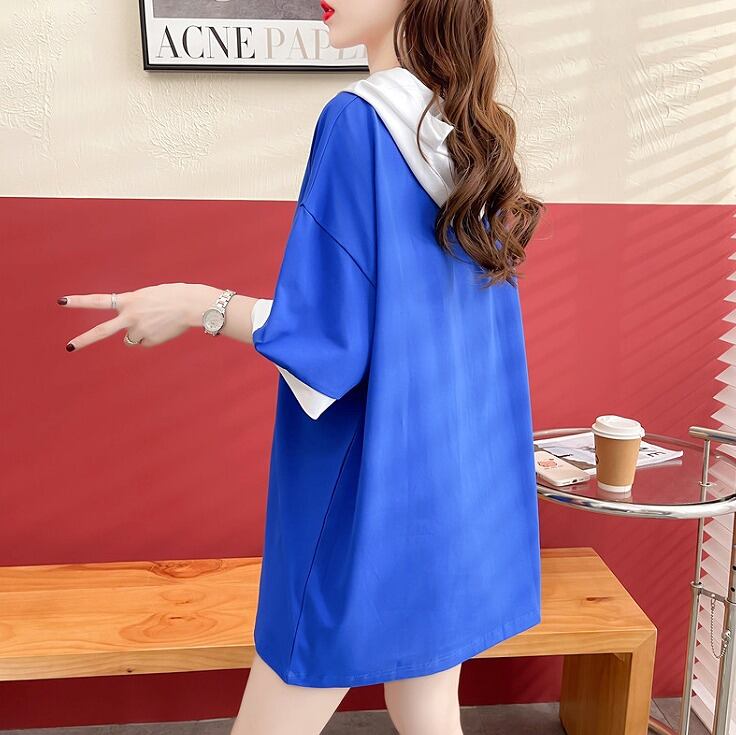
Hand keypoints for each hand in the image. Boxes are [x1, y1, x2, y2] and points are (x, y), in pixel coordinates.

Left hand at [58, 282, 218, 350]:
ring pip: (129, 340)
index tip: (61, 302)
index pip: (98, 300)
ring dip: (137, 334)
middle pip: (102, 331)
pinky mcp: (150, 341)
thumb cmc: (172, 296)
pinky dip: (151, 338)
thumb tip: (129, 336)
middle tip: (69, 348)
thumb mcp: (147, 297)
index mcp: (128, 300)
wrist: (191, 305)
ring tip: (155, 323)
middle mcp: (130, 316)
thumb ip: (133, 310)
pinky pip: (144, 343)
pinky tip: (163, 329)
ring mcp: (139, 331)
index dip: (79, 301)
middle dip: (84, 340)